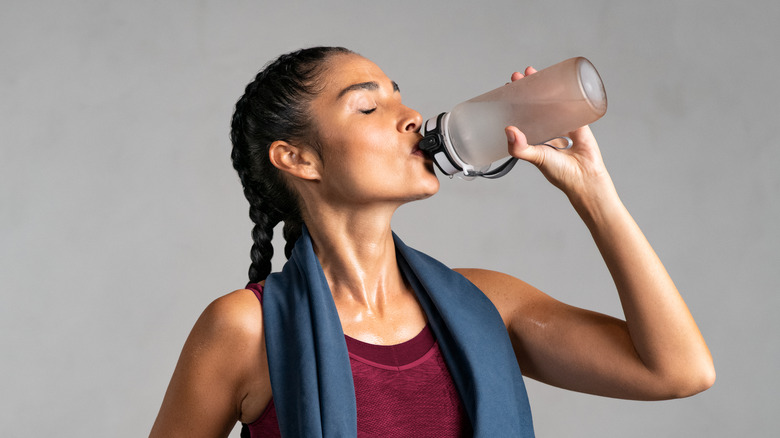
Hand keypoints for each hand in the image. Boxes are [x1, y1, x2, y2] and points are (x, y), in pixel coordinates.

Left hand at [506, 67, 611, 198]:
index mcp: (533, 137)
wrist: (586, 178)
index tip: (507, 87)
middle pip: (534, 103)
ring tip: (533, 72)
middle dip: (527, 88)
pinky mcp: (579, 121)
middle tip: (519, 75)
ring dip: (544, 85)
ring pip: (551, 100)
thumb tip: (508, 129)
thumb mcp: (536, 157)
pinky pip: (572, 103)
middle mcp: (546, 129)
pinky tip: (560, 79)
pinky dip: (566, 91)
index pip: (520, 114)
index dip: (513, 101)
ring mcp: (562, 124)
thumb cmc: (560, 173)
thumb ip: (520, 148)